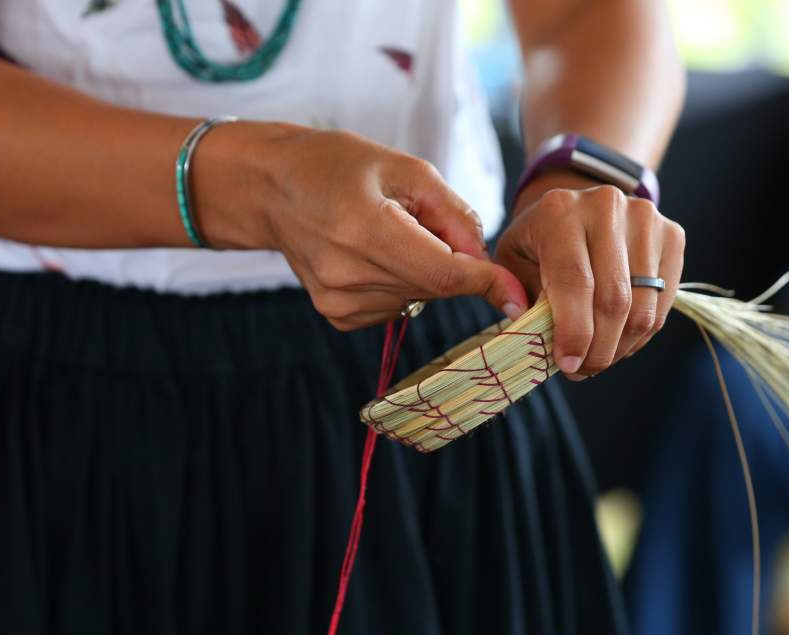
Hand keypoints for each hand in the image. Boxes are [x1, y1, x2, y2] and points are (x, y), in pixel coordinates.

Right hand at [195, 122, 527, 330]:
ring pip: (418, 299)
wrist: (271, 188)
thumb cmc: (337, 165)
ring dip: (424, 273)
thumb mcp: (404, 168)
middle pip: (435, 288)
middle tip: (424, 222)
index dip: (486, 283)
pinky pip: (395, 308)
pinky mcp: (336, 315)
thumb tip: (485, 261)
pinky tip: (374, 255)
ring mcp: (338, 301)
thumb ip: (453, 214)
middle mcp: (348, 274)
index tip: (518, 296)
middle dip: (453, 263)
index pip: (444, 273)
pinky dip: (401, 285)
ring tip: (389, 233)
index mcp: (365, 229)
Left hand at [495, 181, 684, 380]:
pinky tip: (619, 341)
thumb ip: (515, 294)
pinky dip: (641, 334)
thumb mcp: (512, 260)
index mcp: (559, 211)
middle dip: (598, 348)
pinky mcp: (671, 235)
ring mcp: (645, 219)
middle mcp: (606, 207)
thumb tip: (534, 335)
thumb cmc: (539, 241)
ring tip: (598, 359)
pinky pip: (662, 303)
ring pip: (642, 307)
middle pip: (614, 298)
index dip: (573, 330)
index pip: (574, 279)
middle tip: (581, 370)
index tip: (567, 364)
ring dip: (620, 347)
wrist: (578, 209)